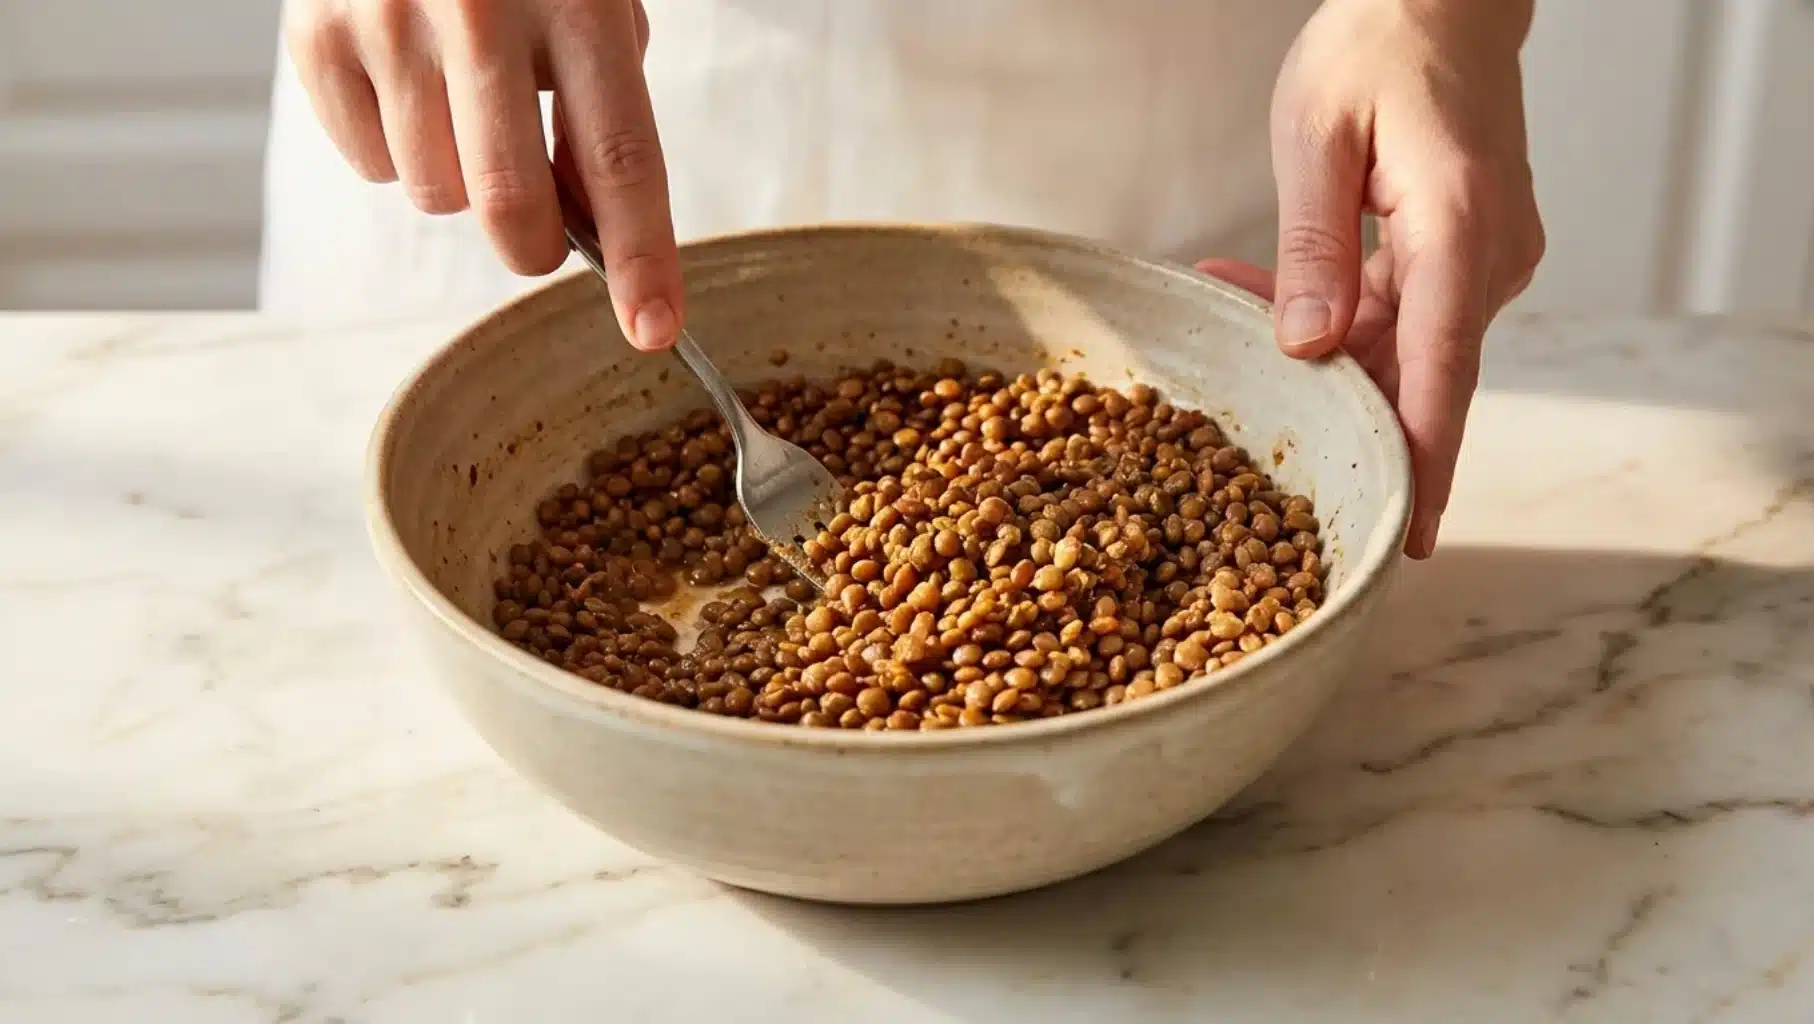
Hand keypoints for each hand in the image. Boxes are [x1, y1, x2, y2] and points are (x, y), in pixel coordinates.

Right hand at [284, 0, 681, 349]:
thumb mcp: (590, 5)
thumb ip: (601, 113)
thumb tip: (592, 234)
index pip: (622, 156)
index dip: (642, 255)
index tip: (653, 328)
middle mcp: (479, 8)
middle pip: (508, 201)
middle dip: (532, 248)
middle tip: (539, 238)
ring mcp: (386, 20)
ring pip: (434, 194)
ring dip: (458, 181)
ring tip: (460, 102)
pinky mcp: (314, 35)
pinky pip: (370, 165)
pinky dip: (395, 150)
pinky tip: (406, 84)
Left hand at [1201, 0, 1544, 558]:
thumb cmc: (1377, 45)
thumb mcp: (1317, 138)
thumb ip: (1313, 248)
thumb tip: (1305, 350)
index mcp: (1456, 228)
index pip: (1441, 372)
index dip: (1424, 463)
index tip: (1411, 536)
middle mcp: (1488, 254)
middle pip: (1418, 373)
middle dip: (1339, 409)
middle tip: (1264, 449)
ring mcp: (1486, 255)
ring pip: (1402, 344)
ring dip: (1321, 350)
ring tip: (1233, 311)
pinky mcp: (1467, 251)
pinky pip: (1402, 310)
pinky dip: (1339, 314)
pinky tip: (1268, 291)